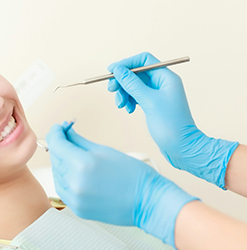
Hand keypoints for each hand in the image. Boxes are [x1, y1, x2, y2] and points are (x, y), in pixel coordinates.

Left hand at [46, 123, 197, 246]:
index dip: (55, 133)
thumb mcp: (104, 150)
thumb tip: (66, 132)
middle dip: (58, 145)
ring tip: (72, 154)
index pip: (57, 144)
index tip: (58, 127)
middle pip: (55, 159)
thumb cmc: (133, 174)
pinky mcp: (78, 209)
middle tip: (65, 136)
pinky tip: (73, 172)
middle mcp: (75, 182)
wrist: (148, 202)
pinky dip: (64, 178)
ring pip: (57, 174)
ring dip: (61, 162)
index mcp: (82, 164)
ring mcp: (75, 198)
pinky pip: (63, 189)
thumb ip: (79, 141)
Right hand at [107, 52, 237, 188]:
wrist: (182, 147)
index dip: (126, 63)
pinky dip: (129, 101)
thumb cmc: (171, 125)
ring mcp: (158, 94)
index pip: (144, 60)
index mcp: (166, 77)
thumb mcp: (148, 101)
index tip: (111, 71)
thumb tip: (118, 70)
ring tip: (121, 105)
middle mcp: (162, 83)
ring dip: (124, 93)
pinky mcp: (153, 105)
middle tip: (111, 90)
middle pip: (136, 73)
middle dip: (122, 81)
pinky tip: (128, 110)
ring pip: (134, 85)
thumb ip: (132, 83)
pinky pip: (136, 96)